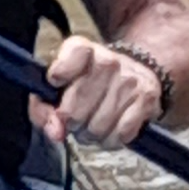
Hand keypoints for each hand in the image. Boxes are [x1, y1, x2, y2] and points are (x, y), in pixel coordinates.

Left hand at [34, 34, 162, 146]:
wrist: (137, 68)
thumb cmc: (90, 80)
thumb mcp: (61, 82)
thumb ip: (43, 107)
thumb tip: (55, 133)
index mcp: (82, 50)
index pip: (59, 71)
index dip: (55, 83)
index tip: (56, 84)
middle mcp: (107, 62)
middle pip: (73, 113)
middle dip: (71, 123)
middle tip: (76, 118)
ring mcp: (128, 82)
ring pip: (96, 129)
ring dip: (91, 134)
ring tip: (93, 124)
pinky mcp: (145, 100)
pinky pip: (120, 135)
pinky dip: (111, 139)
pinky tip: (111, 129)